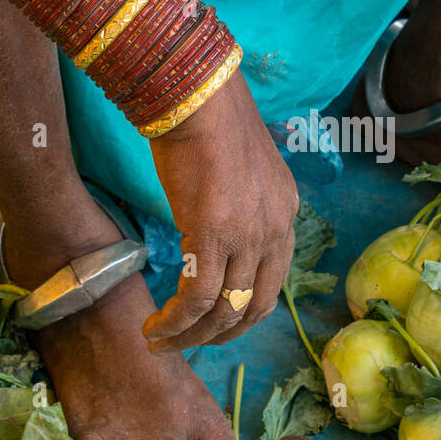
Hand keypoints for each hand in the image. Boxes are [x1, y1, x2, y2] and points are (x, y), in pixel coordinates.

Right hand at [142, 72, 298, 350]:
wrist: (198, 96)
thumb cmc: (209, 124)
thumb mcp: (239, 172)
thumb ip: (239, 206)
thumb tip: (216, 229)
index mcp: (286, 214)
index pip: (271, 283)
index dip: (242, 313)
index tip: (212, 324)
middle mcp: (276, 229)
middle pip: (252, 306)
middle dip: (218, 334)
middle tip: (186, 342)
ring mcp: (248, 234)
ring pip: (223, 309)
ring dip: (191, 335)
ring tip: (160, 341)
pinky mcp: (214, 233)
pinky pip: (197, 296)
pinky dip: (176, 321)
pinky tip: (155, 327)